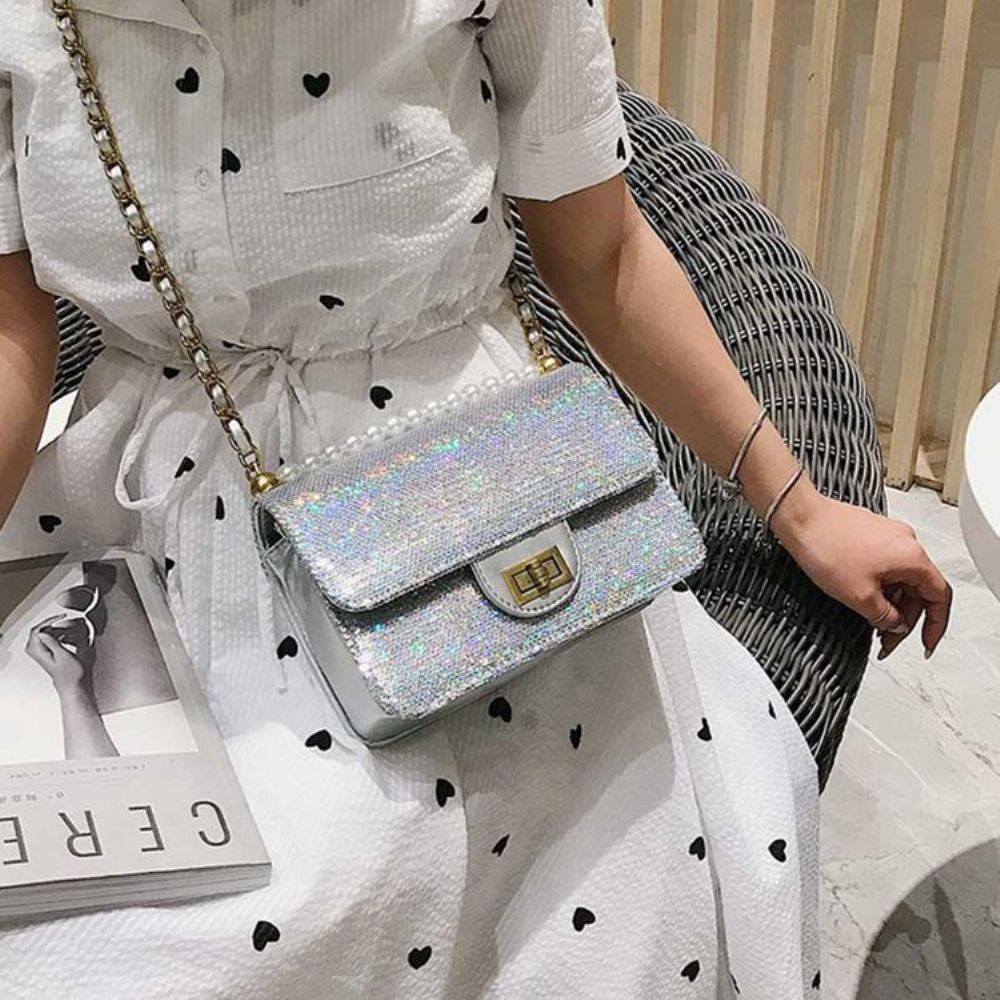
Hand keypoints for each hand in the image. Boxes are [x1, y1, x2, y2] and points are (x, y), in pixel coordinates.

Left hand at [24, 616, 89, 690]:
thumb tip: (43, 632)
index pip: (38, 629)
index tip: (62, 616)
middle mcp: (36, 651)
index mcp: (37, 650)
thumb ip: (51, 642)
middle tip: (67, 621)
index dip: (50, 620)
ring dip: (58, 630)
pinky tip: (68, 636)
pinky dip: (59, 635)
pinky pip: (49, 639)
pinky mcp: (46, 654)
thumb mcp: (62, 655)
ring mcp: (41, 652)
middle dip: (55, 624)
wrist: (73, 684)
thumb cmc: (70, 674)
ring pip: (45, 634)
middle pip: (40, 631)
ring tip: (71, 629)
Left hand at [772, 492, 952, 658]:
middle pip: (918, 589)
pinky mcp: (870, 534)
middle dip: (904, 618)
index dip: (935, 624)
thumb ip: (886, 618)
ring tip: (871, 622)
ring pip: (900, 579)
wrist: (799, 517)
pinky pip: (885, 566)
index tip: (926, 643)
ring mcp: (888, 535)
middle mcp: (906, 541)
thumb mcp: (859, 596)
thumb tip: (897, 625)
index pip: (939, 596)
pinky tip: (862, 598)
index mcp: (913, 556)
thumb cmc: (825, 545)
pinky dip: (879, 586)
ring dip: (890, 603)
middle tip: (886, 640)